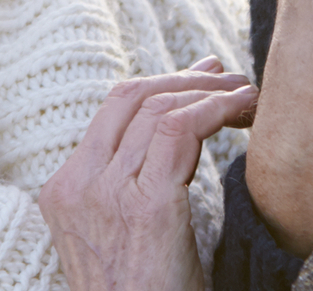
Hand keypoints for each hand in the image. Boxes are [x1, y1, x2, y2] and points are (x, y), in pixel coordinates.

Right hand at [39, 59, 256, 290]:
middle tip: (228, 78)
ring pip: (159, 107)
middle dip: (185, 78)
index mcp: (65, 192)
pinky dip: (217, 109)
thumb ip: (137, 183)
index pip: (111, 111)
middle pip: (131, 97)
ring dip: (211, 92)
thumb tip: (178, 122)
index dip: (161, 83)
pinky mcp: (145, 207)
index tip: (201, 77)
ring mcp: (106, 195)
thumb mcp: (126, 236)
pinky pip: (180, 129)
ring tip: (248, 97)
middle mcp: (78, 187)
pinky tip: (243, 111)